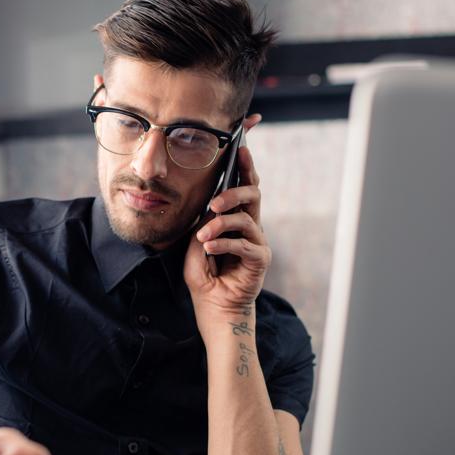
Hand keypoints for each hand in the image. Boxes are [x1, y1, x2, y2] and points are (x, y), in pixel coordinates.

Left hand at [184, 114, 270, 320]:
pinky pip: (244, 243)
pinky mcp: (260, 259)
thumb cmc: (205, 277)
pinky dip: (223, 243)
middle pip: (253, 194)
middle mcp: (250, 226)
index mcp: (236, 218)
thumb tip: (207, 205)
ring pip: (246, 217)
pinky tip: (208, 248)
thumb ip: (203, 222)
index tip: (242, 145)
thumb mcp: (195, 244)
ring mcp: (257, 241)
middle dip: (235, 190)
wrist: (214, 309)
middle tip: (215, 200)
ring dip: (221, 223)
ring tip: (203, 235)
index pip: (244, 185)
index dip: (246, 164)